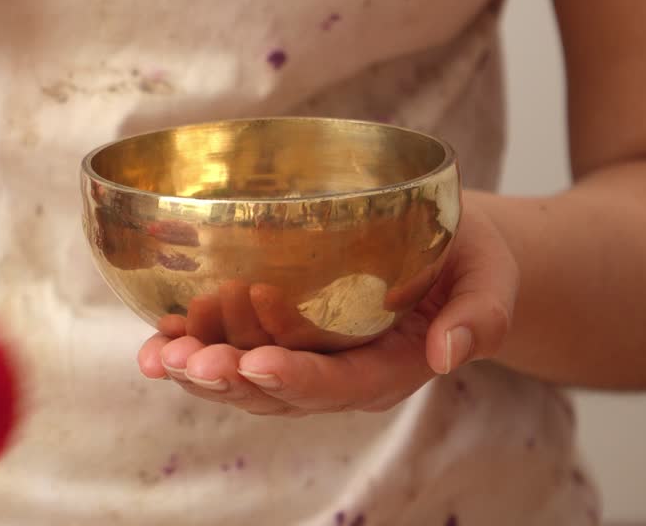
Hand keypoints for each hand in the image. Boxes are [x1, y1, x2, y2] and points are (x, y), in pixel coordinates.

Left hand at [136, 201, 517, 414]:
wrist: (447, 253)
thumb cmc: (469, 259)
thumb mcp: (492, 276)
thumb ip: (480, 316)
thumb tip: (450, 353)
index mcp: (390, 368)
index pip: (339, 383)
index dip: (296, 379)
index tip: (256, 361)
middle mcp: (339, 374)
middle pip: (278, 393)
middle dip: (229, 381)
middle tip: (187, 362)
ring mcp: (304, 358)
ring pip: (244, 383)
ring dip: (198, 373)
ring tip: (158, 357)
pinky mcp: (276, 336)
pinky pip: (228, 353)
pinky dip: (188, 350)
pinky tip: (154, 343)